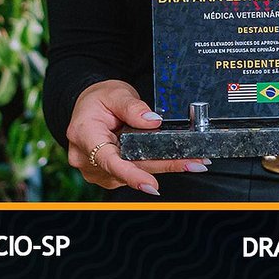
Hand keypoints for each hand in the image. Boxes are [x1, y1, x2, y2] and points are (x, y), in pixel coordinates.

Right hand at [66, 80, 208, 194]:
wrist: (88, 107)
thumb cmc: (98, 100)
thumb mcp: (115, 93)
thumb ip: (132, 107)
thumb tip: (152, 121)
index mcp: (84, 135)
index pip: (108, 160)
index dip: (131, 175)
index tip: (151, 184)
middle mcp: (87, 158)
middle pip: (130, 167)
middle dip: (164, 165)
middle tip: (194, 162)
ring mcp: (97, 170)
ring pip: (135, 171)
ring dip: (164, 166)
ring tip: (192, 160)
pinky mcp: (108, 174)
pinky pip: (134, 171)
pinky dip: (154, 166)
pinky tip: (174, 160)